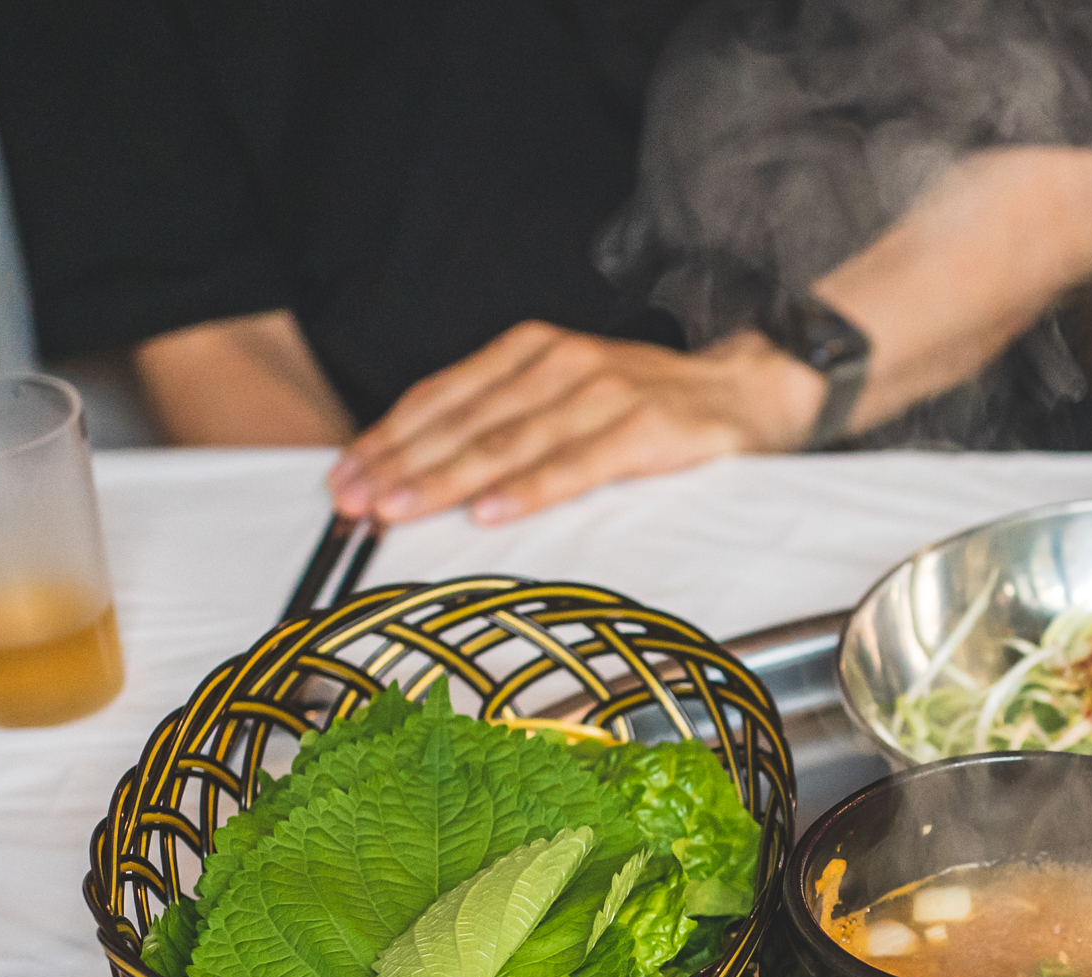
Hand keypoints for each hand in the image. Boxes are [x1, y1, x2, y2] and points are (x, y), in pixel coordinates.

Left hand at [327, 322, 824, 524]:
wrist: (747, 391)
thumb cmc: (649, 407)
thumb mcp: (567, 395)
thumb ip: (506, 419)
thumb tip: (424, 467)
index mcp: (531, 350)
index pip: (442, 396)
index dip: (388, 437)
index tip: (344, 475)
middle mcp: (559, 363)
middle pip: (464, 421)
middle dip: (401, 464)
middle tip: (354, 501)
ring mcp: (602, 393)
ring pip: (508, 442)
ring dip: (447, 479)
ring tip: (399, 509)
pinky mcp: (644, 429)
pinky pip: (575, 466)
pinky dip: (528, 489)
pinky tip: (489, 511)